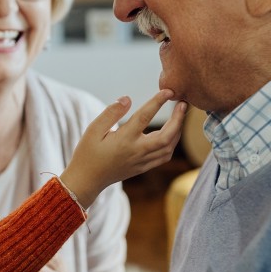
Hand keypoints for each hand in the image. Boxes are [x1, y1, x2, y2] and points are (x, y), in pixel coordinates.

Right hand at [61, 90, 187, 206]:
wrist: (86, 180)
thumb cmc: (87, 153)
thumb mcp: (93, 130)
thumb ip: (111, 113)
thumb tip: (127, 99)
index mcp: (124, 140)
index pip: (145, 117)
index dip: (158, 102)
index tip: (168, 91)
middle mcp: (136, 151)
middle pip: (167, 136)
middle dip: (178, 119)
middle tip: (183, 104)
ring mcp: (142, 161)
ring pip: (169, 147)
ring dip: (178, 131)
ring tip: (179, 116)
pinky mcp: (143, 167)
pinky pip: (164, 156)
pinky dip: (172, 143)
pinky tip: (172, 133)